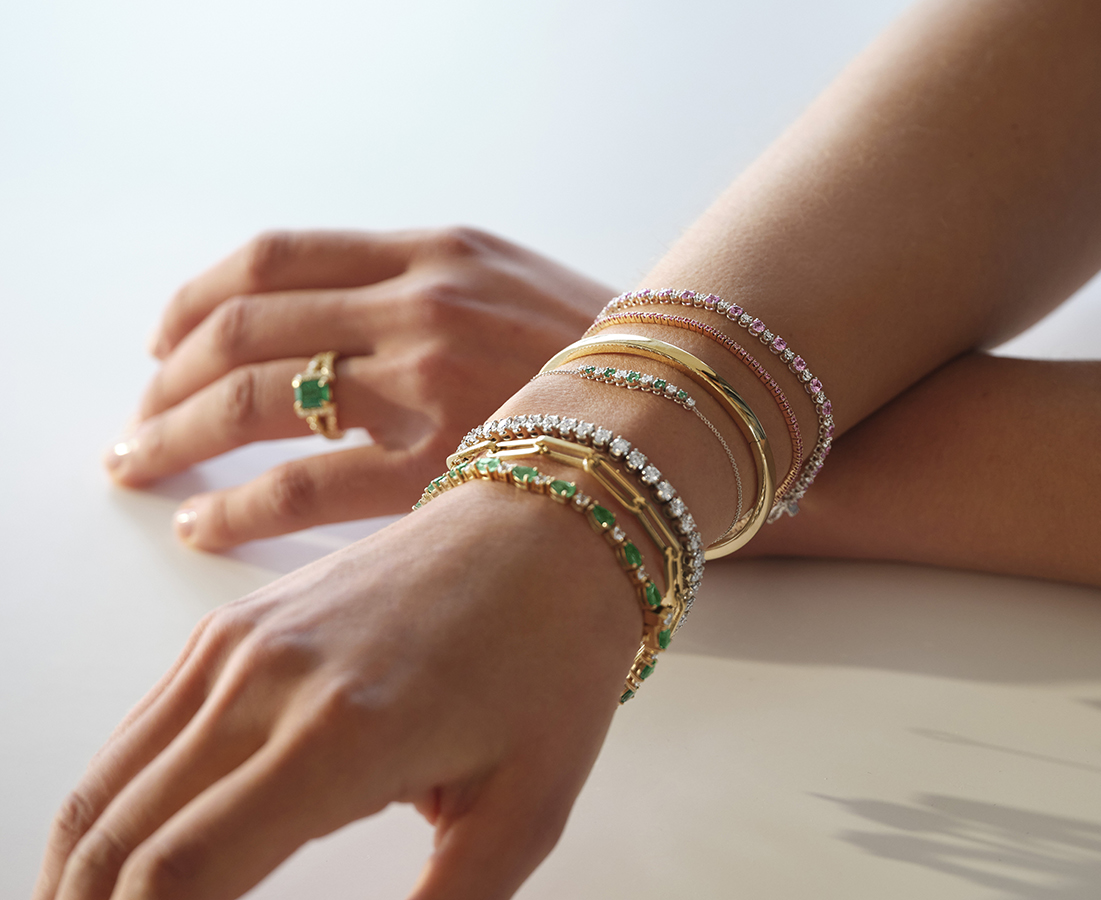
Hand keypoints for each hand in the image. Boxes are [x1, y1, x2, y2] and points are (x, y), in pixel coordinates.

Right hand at [32, 481, 640, 899]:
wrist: (548, 525)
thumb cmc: (552, 660)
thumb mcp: (526, 811)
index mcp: (342, 736)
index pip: (182, 875)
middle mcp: (268, 682)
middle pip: (117, 838)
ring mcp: (240, 645)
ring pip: (108, 783)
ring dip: (80, 870)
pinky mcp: (233, 624)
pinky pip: (139, 730)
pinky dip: (109, 804)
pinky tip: (119, 853)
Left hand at [106, 227, 610, 549]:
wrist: (696, 413)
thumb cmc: (602, 359)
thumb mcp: (514, 284)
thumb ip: (424, 284)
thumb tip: (319, 327)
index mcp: (437, 251)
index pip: (275, 256)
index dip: (197, 299)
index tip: (167, 342)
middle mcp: (424, 303)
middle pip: (244, 327)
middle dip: (168, 379)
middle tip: (143, 422)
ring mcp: (430, 383)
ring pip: (253, 400)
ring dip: (175, 437)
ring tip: (144, 467)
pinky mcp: (442, 468)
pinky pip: (299, 489)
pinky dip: (233, 510)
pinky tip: (204, 527)